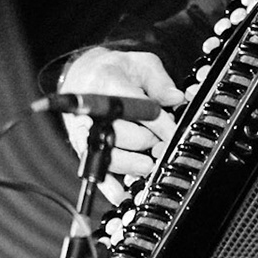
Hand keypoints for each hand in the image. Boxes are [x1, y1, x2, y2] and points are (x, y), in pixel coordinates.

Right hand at [57, 47, 183, 201]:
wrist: (82, 76)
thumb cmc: (115, 71)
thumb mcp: (141, 64)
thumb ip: (160, 80)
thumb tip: (176, 98)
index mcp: (109, 85)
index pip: (139, 109)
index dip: (163, 124)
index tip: (175, 132)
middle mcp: (93, 111)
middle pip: (125, 136)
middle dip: (150, 141)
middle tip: (162, 142)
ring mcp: (86, 133)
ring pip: (111, 158)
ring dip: (135, 165)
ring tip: (149, 163)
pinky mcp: (83, 149)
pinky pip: (95, 173)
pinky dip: (110, 187)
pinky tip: (123, 194)